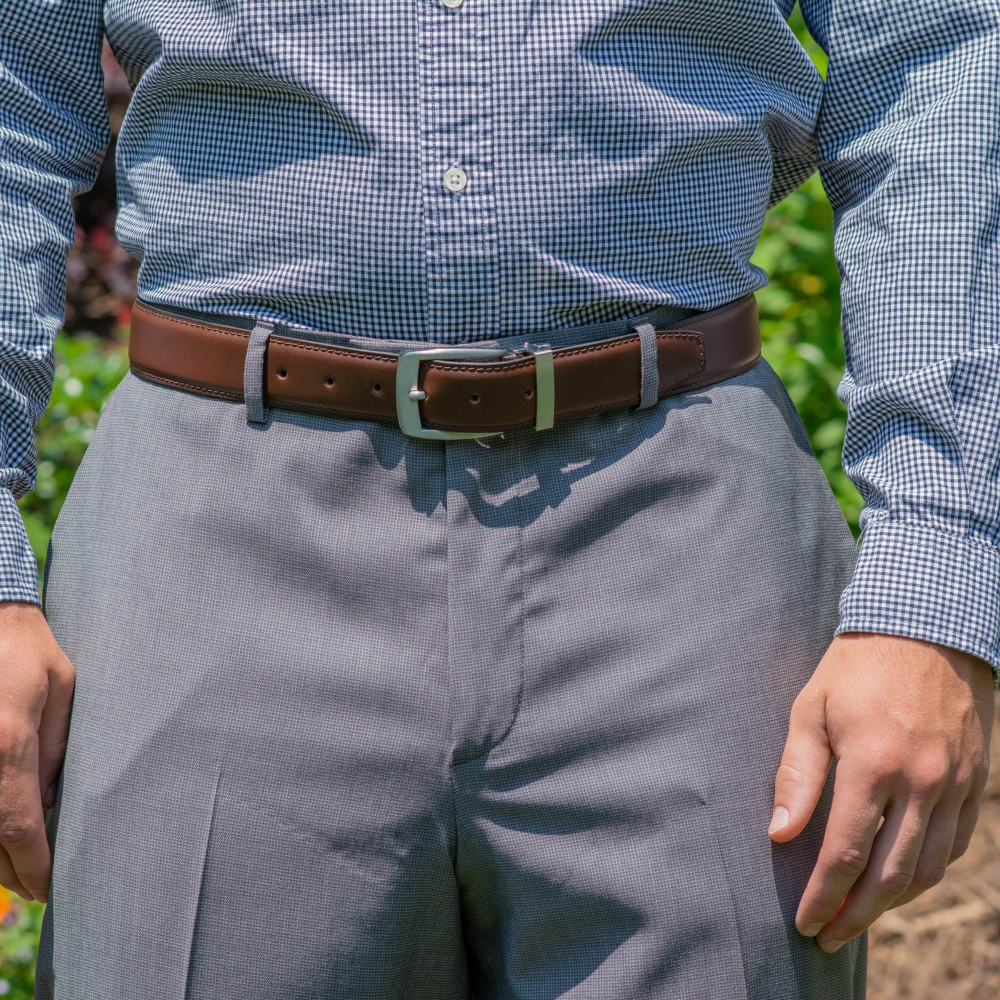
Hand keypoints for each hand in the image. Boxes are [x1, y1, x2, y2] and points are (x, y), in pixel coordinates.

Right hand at [0, 601, 74, 902]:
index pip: (18, 824)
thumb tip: (50, 805)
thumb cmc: (27, 649)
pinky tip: (0, 834)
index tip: (51, 886)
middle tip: (38, 886)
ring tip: (19, 868)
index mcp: (7, 742)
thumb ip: (56, 749)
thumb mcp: (60, 690)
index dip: (34, 864)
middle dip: (10, 872)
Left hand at [769, 632, 993, 951]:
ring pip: (928, 868)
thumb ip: (797, 774)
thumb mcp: (810, 709)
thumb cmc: (854, 668)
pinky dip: (927, 872)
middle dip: (856, 913)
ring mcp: (954, 784)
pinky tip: (901, 880)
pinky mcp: (974, 782)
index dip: (824, 895)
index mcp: (873, 763)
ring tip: (859, 917)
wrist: (926, 630)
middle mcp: (921, 782)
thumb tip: (779, 834)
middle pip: (891, 874)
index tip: (805, 922)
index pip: (846, 852)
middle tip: (828, 937)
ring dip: (893, 903)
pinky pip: (956, 845)